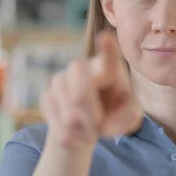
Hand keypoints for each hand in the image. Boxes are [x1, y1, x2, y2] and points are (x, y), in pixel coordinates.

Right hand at [41, 30, 141, 150]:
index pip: (108, 56)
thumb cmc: (114, 110)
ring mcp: (60, 80)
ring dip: (85, 131)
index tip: (106, 37)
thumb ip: (129, 117)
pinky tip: (78, 132)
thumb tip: (114, 121)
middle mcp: (81, 67)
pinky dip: (73, 138)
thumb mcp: (128, 114)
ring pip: (70, 116)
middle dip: (92, 117)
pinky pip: (60, 127)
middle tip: (101, 129)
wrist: (86, 122)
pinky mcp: (46, 97)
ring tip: (92, 130)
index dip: (107, 48)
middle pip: (81, 93)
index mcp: (108, 67)